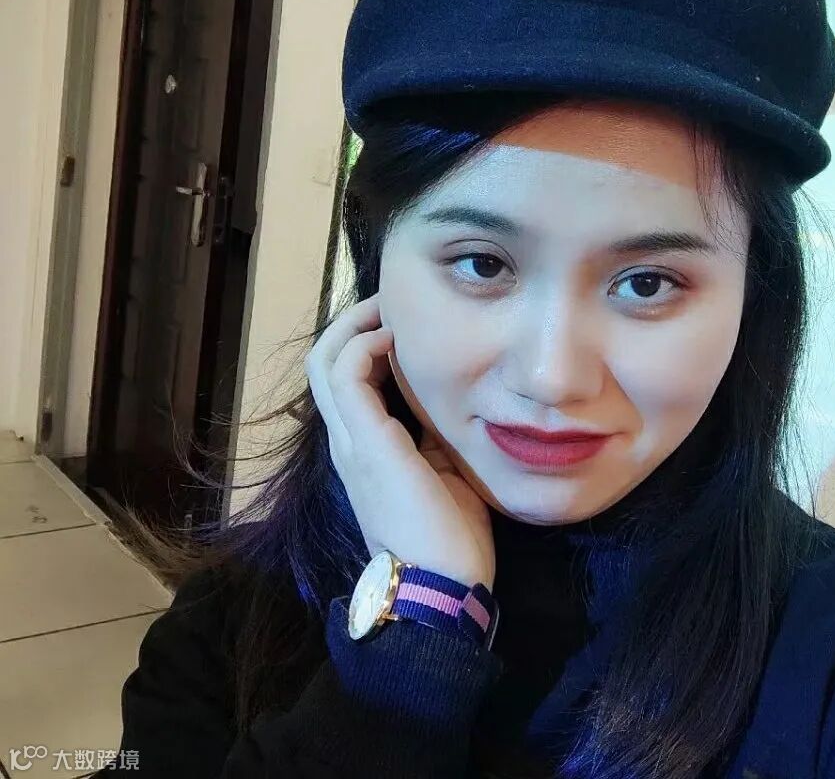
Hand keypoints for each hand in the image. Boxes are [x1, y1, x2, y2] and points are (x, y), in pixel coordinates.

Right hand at [305, 293, 494, 589]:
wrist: (440, 586)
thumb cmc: (448, 537)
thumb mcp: (442, 471)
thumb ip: (432, 436)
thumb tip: (451, 404)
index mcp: (365, 449)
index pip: (347, 381)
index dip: (367, 344)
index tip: (404, 323)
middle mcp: (347, 440)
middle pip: (325, 362)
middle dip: (355, 324)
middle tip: (392, 305)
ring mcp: (350, 440)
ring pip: (326, 361)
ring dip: (356, 326)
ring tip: (390, 310)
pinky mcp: (364, 441)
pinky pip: (346, 374)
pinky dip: (364, 345)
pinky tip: (395, 339)